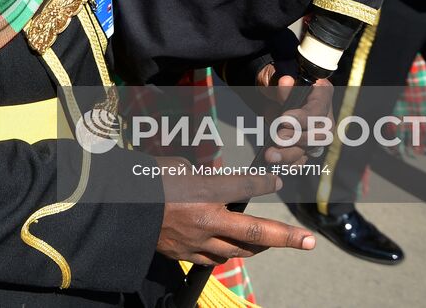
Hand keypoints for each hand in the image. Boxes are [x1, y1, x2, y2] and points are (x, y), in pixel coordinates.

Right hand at [156, 160, 314, 264]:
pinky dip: (228, 253)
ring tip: (270, 242)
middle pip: (255, 231)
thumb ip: (203, 175)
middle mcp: (206, 220)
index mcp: (204, 191)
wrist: (118, 209)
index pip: (245, 186)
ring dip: (258, 246)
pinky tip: (232, 248)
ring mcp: (197, 242)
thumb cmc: (146, 180)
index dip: (265, 183)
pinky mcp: (185, 255)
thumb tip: (218, 181)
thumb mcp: (178, 166)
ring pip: (239, 250)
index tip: (278, 182)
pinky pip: (215, 259)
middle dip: (286, 237)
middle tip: (308, 242)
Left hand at [253, 68, 334, 165]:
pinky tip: (276, 164)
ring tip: (270, 155)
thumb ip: (279, 83)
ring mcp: (317, 133)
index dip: (303, 116)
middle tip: (277, 138)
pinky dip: (289, 164)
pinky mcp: (306, 147)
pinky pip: (303, 159)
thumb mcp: (273, 78)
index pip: (319, 108)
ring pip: (311, 150)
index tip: (284, 120)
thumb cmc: (274, 83)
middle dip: (298, 139)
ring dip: (290, 155)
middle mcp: (325, 115)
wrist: (268, 96)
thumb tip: (286, 82)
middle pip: (321, 134)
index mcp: (322, 92)